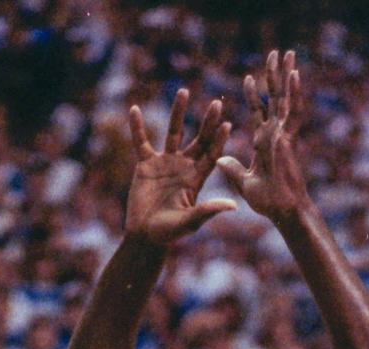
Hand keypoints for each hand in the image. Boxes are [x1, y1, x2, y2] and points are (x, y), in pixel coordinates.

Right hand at [124, 89, 235, 246]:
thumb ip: (208, 211)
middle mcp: (183, 167)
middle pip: (198, 140)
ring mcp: (165, 163)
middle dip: (207, 122)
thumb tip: (233, 206)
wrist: (145, 236)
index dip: (218, 141)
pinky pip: (141, 142)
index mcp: (196, 179)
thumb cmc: (169, 233)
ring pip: (173, 133)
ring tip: (184, 91)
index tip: (226, 124)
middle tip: (217, 103)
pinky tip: (134, 109)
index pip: (211, 156)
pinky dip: (137, 127)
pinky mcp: (145, 165)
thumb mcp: (190, 222)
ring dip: (178, 112)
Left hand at [216, 49, 309, 224]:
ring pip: (284, 98)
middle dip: (274, 76)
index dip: (254, 95)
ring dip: (285, 75)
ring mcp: (282, 134)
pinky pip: (293, 112)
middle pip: (274, 98)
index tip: (248, 78)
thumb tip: (219, 159)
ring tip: (287, 53)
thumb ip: (234, 169)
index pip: (258, 112)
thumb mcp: (245, 182)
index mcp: (264, 142)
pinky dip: (294, 93)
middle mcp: (274, 134)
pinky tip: (295, 74)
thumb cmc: (268, 202)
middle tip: (275, 54)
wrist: (283, 210)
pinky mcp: (288, 138)